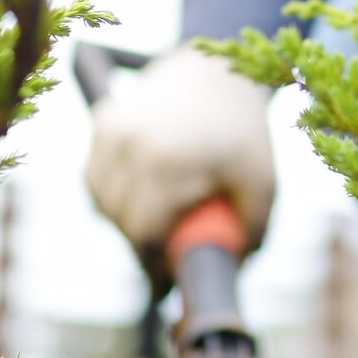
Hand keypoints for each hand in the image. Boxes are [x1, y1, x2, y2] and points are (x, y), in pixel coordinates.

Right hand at [85, 46, 275, 273]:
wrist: (219, 74)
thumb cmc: (244, 136)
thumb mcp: (262, 185)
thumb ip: (250, 232)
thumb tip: (230, 272)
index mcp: (169, 161)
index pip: (143, 231)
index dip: (153, 264)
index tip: (167, 283)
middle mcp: (131, 143)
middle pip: (120, 220)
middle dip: (141, 246)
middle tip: (167, 256)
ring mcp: (112, 130)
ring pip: (101, 201)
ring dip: (124, 220)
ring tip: (159, 220)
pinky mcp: (103, 122)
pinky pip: (95, 177)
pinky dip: (112, 194)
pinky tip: (141, 192)